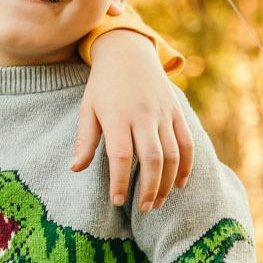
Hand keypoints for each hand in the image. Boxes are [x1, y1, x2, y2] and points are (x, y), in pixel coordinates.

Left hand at [75, 30, 194, 211]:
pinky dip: (187, 165)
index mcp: (117, 116)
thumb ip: (85, 140)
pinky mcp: (176, 112)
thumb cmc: (103, 86)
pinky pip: (187, 142)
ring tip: (159, 203)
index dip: (121, 181)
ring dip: (168, 182)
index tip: (117, 201)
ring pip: (172, 154)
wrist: (128, 52)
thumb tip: (75, 169)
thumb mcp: (88, 109)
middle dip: (150, 188)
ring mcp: (163, 113)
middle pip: (152, 158)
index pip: (121, 156)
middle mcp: (143, 115)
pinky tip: (180, 184)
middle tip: (144, 209)